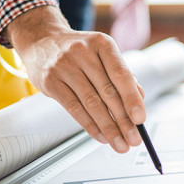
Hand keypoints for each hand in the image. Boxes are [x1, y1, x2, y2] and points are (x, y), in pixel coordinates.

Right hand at [5, 6, 144, 152]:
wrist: (42, 40)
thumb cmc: (81, 51)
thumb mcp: (103, 53)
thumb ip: (122, 74)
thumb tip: (140, 98)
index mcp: (102, 44)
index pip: (121, 74)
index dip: (132, 98)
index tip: (141, 119)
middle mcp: (83, 52)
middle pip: (108, 92)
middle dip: (123, 120)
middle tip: (134, 139)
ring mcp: (64, 66)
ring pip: (91, 103)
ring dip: (108, 128)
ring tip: (120, 143)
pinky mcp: (50, 81)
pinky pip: (74, 108)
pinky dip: (90, 125)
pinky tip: (101, 136)